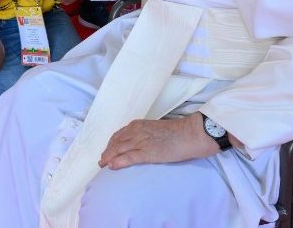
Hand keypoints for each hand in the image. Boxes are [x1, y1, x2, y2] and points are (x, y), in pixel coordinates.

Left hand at [98, 113, 218, 169]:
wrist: (190, 133)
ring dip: (108, 158)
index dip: (110, 144)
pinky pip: (128, 157)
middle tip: (101, 161)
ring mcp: (140, 141)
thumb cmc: (177, 132)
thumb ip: (144, 134)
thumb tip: (139, 143)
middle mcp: (135, 131)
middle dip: (106, 152)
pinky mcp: (147, 152)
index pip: (118, 135)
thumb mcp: (155, 129)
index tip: (106, 151)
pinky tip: (111, 166)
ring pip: (118, 150)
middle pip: (115, 143)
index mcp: (137, 125)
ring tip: (103, 165)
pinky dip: (118, 161)